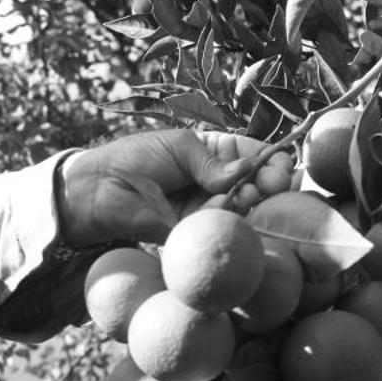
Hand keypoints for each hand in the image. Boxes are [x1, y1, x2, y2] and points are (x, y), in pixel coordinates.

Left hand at [56, 129, 270, 246]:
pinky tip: (235, 211)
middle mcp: (218, 183)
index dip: (272, 161)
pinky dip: (231, 220)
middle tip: (272, 183)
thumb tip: (247, 171)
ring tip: (251, 194)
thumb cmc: (138, 158)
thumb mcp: (180, 147)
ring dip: (254, 201)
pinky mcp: (197, 233)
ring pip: (245, 209)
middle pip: (258, 185)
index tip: (280, 165)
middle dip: (270, 183)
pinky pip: (222, 228)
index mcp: (217, 155)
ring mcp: (210, 209)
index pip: (255, 157)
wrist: (102, 189)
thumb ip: (214, 161)